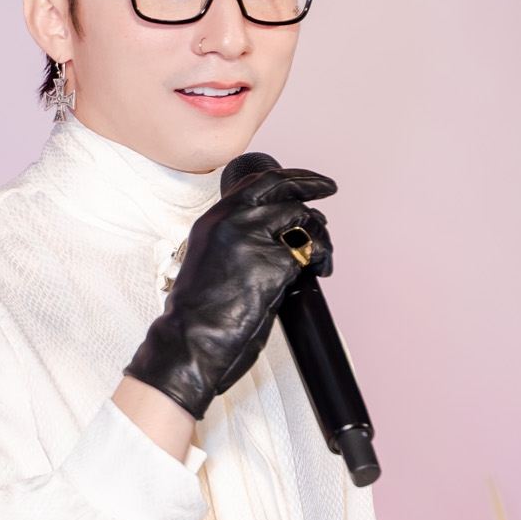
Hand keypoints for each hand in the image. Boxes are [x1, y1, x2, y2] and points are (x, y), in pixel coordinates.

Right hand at [124, 163, 335, 418]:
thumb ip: (237, 237)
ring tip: (324, 256)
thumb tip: (280, 231)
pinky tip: (320, 271)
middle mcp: (231, 221)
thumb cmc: (200, 314)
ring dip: (321, 236)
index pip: (254, 183)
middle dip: (310, 184)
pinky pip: (309, 251)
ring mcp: (251, 239)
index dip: (285, 178)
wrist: (191, 342)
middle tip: (329, 187)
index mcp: (213, 220)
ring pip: (302, 219)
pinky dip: (321, 260)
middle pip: (280, 188)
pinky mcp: (272, 263)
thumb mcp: (211, 260)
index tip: (305, 181)